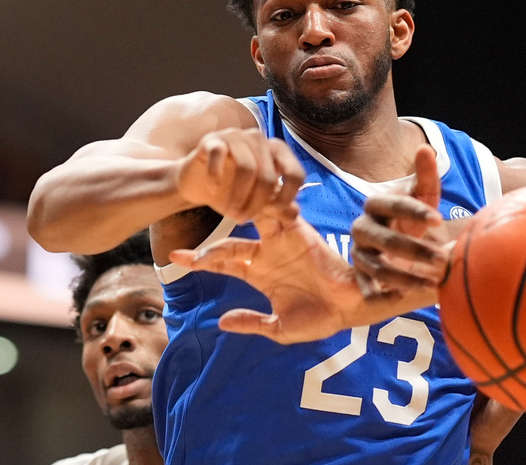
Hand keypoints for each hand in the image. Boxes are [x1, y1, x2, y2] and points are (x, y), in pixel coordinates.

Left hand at [169, 202, 429, 343]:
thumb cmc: (319, 318)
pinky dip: (268, 204)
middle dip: (208, 244)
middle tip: (186, 248)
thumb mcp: (279, 327)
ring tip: (212, 211)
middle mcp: (268, 253)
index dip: (200, 260)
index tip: (175, 259)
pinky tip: (249, 198)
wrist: (350, 307)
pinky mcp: (302, 232)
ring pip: (252, 221)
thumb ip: (251, 323)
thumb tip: (220, 323)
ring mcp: (284, 241)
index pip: (224, 262)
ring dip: (233, 215)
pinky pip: (282, 212)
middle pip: (231, 241)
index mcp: (260, 274)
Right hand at [175, 127, 304, 221]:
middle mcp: (259, 139)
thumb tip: (293, 214)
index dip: (289, 196)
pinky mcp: (212, 139)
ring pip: (246, 168)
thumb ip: (276, 207)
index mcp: (277, 151)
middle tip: (244, 219)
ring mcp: (236, 136)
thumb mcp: (256, 202)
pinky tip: (213, 189)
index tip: (275, 213)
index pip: (295, 173)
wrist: (196, 182)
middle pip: (269, 175)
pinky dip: (216, 176)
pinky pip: (218, 154)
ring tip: (231, 212)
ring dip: (238, 196)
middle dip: (257, 203)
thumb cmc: (230, 189)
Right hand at [351, 145, 452, 291]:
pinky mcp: (359, 277)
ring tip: (435, 283)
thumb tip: (425, 149)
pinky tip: (405, 299)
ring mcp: (358, 254)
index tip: (439, 218)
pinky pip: (366, 291)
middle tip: (443, 259)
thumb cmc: (413, 217)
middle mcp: (362, 228)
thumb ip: (425, 177)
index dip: (414, 211)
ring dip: (407, 277)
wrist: (398, 243)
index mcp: (376, 204)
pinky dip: (384, 297)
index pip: (393, 204)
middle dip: (415, 250)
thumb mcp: (422, 196)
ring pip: (377, 268)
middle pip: (385, 240)